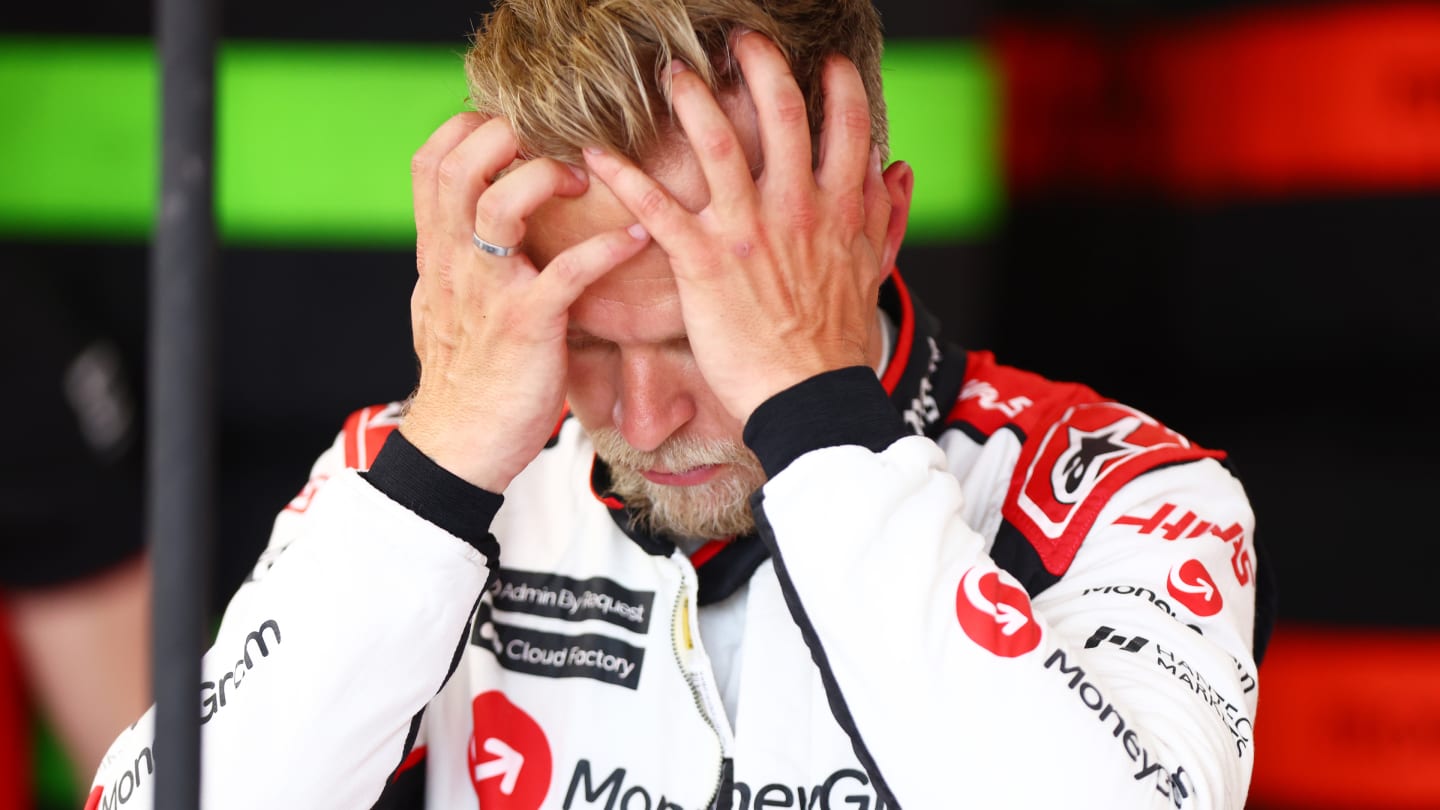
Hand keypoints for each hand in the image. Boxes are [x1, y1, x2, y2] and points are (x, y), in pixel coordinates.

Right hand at [402, 113, 650, 490]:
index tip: (515, 130)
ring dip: (548, 177)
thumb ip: (452, 262)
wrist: (460, 446)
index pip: (431, 161)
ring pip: (501, 204)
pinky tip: (636, 240)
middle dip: (508, 136)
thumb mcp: (439, 308)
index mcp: (437, 252)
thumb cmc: (463, 378)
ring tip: (585, 181)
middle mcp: (455, 261)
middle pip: (459, 165)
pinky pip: (568, 271)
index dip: (469, 128)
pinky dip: (607, 248)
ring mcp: (489, 290)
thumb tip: (460, 231)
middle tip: (554, 149)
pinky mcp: (527, 324)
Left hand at [582, 32, 908, 423]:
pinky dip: (625, 178)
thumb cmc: (836, 340)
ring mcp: (748, 232)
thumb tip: (898, 169)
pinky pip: (657, 208)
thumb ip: (884, 214)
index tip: (827, 61)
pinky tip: (597, 153)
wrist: (808, 397)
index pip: (848, 128)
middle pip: (782, 115)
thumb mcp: (873, 271)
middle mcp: (796, 209)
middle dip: (761, 66)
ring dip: (691, 101)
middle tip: (741, 38)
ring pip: (719, 145)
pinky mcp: (704, 262)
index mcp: (838, 209)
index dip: (839, 87)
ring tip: (672, 73)